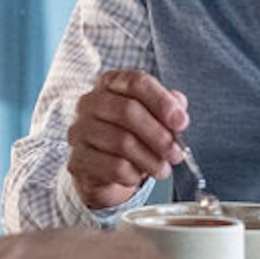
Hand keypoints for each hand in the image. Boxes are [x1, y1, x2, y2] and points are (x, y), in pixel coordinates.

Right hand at [65, 70, 190, 209]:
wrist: (102, 170)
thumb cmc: (131, 136)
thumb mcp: (153, 118)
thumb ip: (168, 109)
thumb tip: (179, 115)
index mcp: (110, 84)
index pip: (136, 82)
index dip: (162, 102)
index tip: (181, 122)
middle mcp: (90, 102)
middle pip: (128, 111)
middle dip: (159, 136)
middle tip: (176, 154)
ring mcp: (79, 130)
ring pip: (122, 141)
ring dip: (150, 160)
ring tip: (163, 169)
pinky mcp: (77, 158)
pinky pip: (112, 166)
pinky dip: (132, 175)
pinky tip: (137, 176)